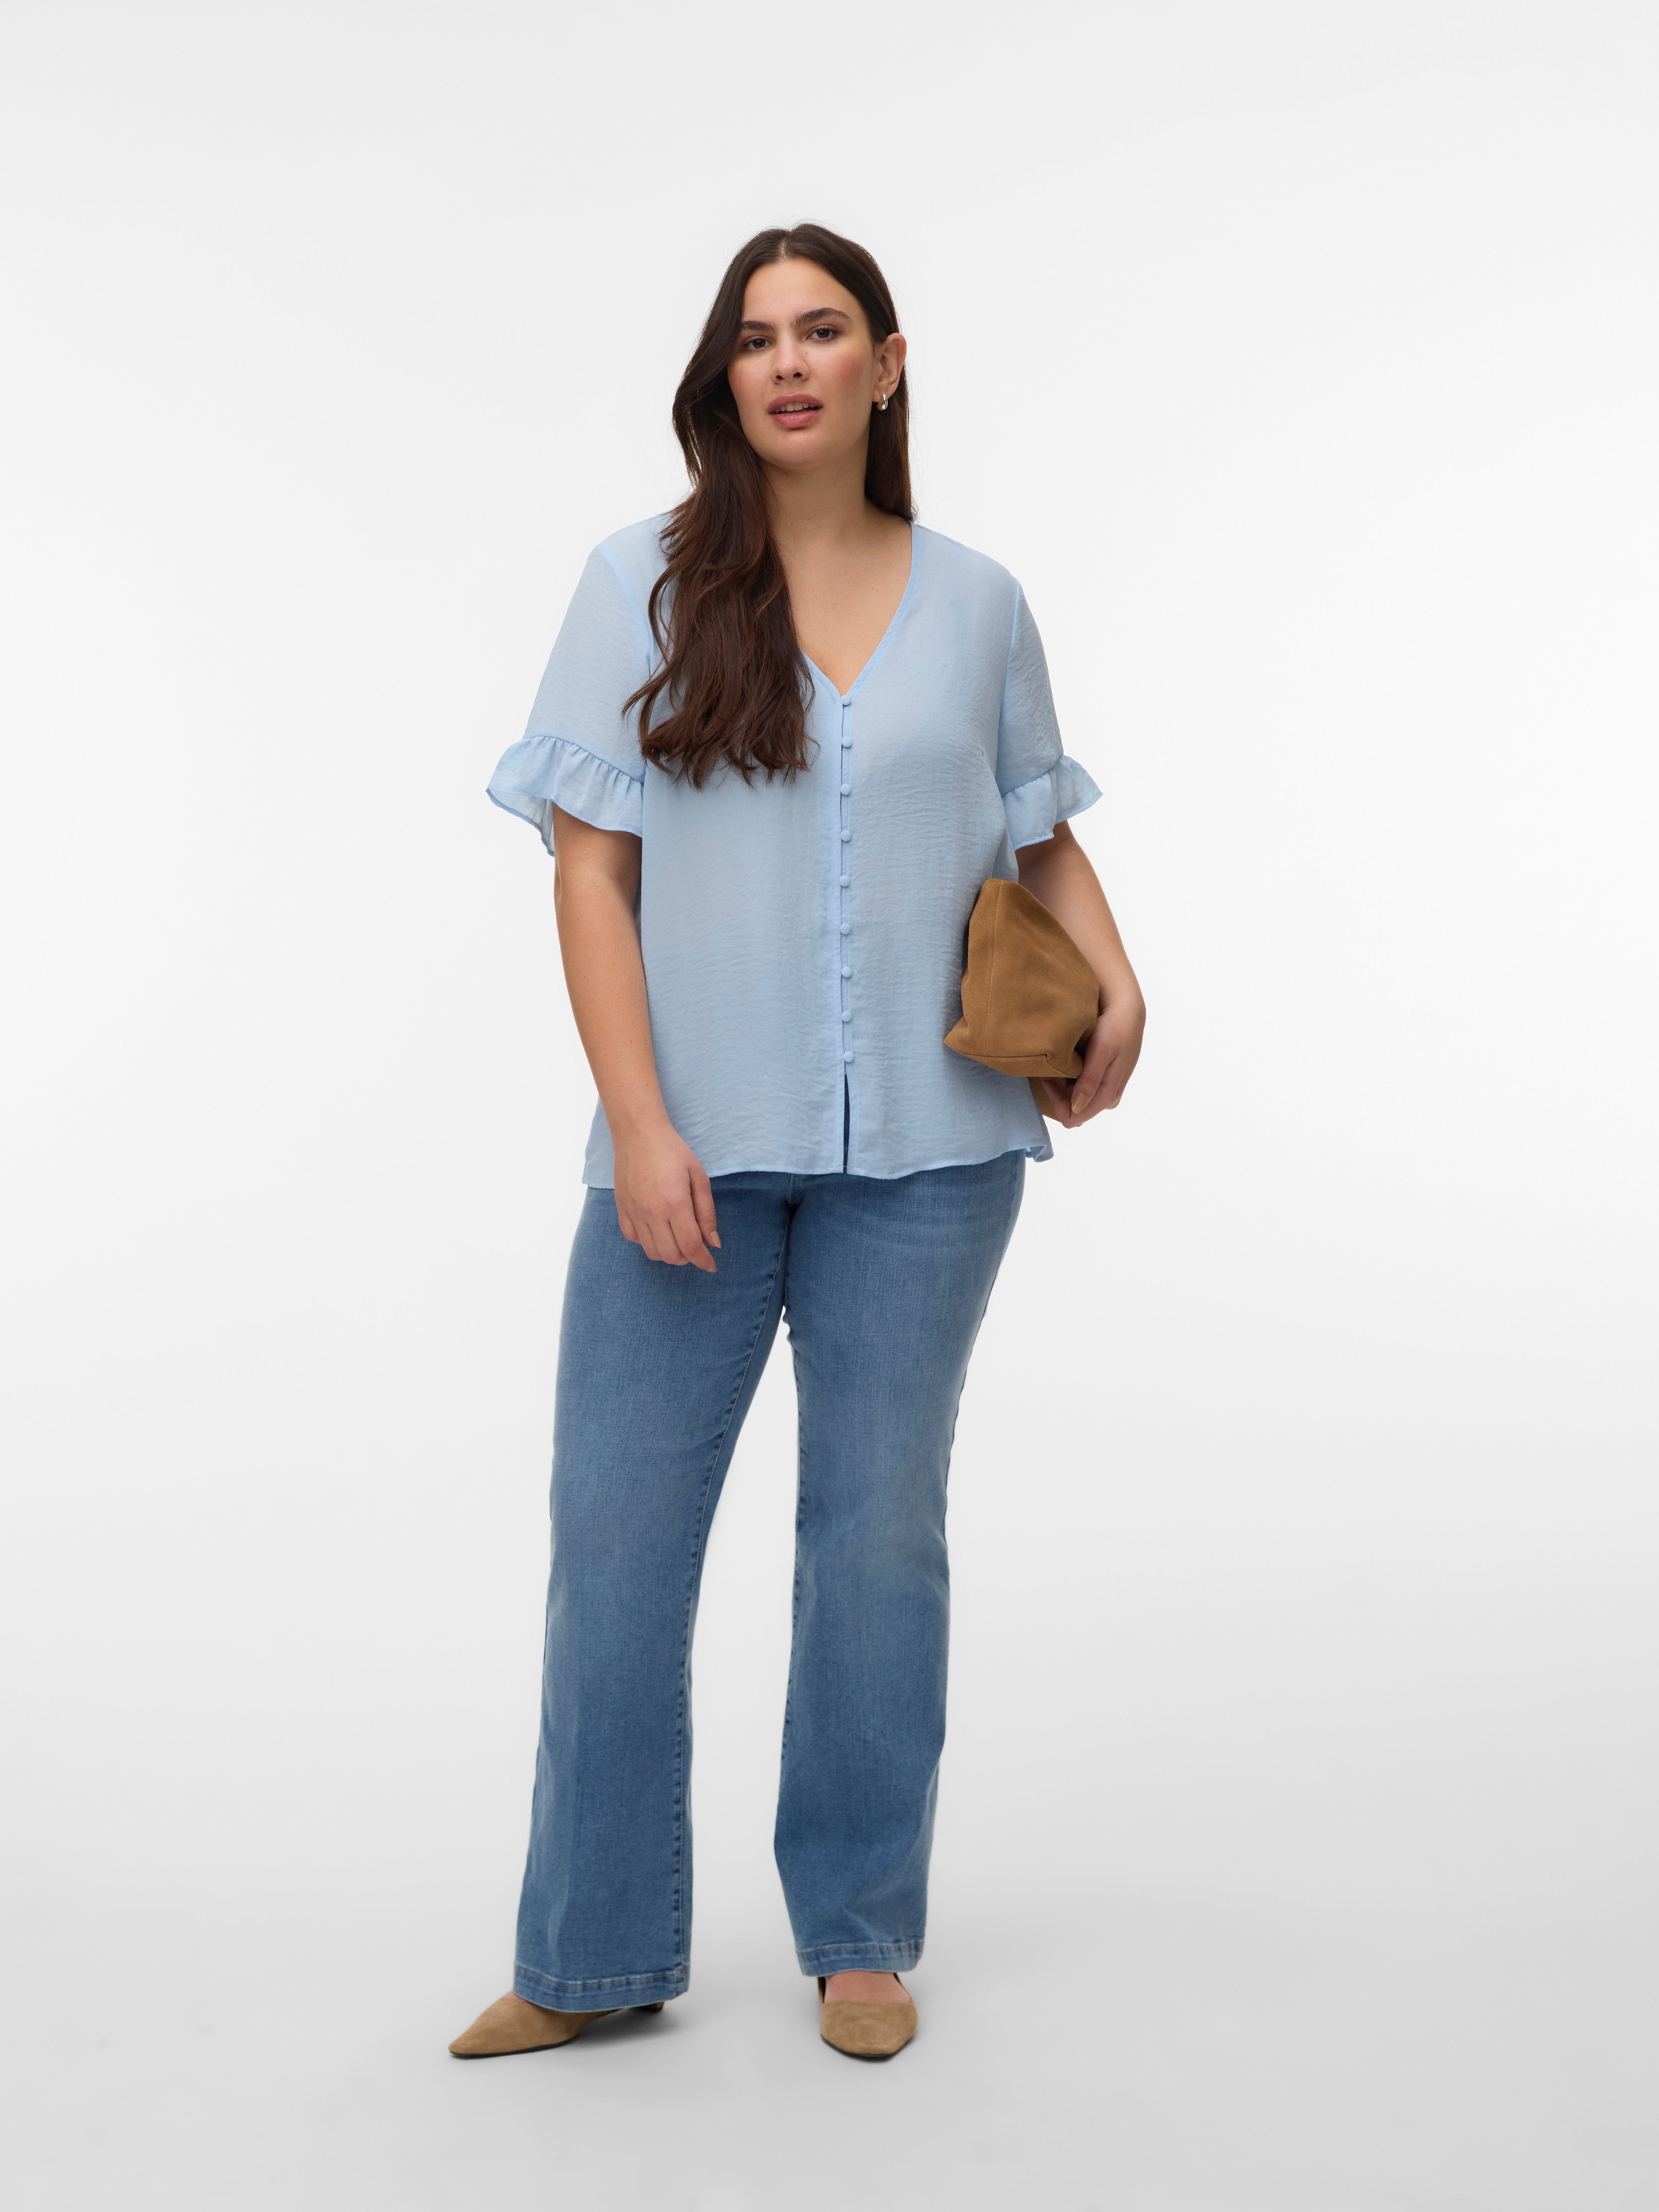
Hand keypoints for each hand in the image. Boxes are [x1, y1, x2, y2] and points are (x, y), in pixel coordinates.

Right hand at [612, 1120, 720, 1269]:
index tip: (711, 1265)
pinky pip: (634, 1238)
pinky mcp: (622, 1209)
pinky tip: (657, 1228)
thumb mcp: (699, 1177)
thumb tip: (713, 1243)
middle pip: (671, 1255)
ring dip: (669, 1252)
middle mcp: (652, 1212)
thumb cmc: (673, 1152)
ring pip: (652, 1252)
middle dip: (688, 1258)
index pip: (690, 1246)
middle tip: (696, 1246)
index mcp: (675, 1204)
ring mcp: (634, 1212)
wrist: (638, 1133)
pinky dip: (648, 1241)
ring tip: (678, 1238)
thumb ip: (707, 1213)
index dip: (703, 1261)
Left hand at [1040, 983, 1145, 1129]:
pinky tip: (1066, 1061)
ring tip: (1057, 1062)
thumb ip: (1090, 1080)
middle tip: (1051, 1067)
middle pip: (1073, 1109)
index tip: (1049, 1077)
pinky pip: (1081, 1088)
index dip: (1056, 1100)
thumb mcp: (1101, 1051)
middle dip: (1058, 1091)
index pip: (1073, 1118)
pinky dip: (1069, 1077)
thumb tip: (1077, 1107)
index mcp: (1107, 1096)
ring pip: (1075, 1099)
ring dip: (1062, 1084)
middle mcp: (1108, 1098)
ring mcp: (1106, 1089)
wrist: (1127, 1012)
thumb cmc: (1115, 1029)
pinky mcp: (1104, 1079)